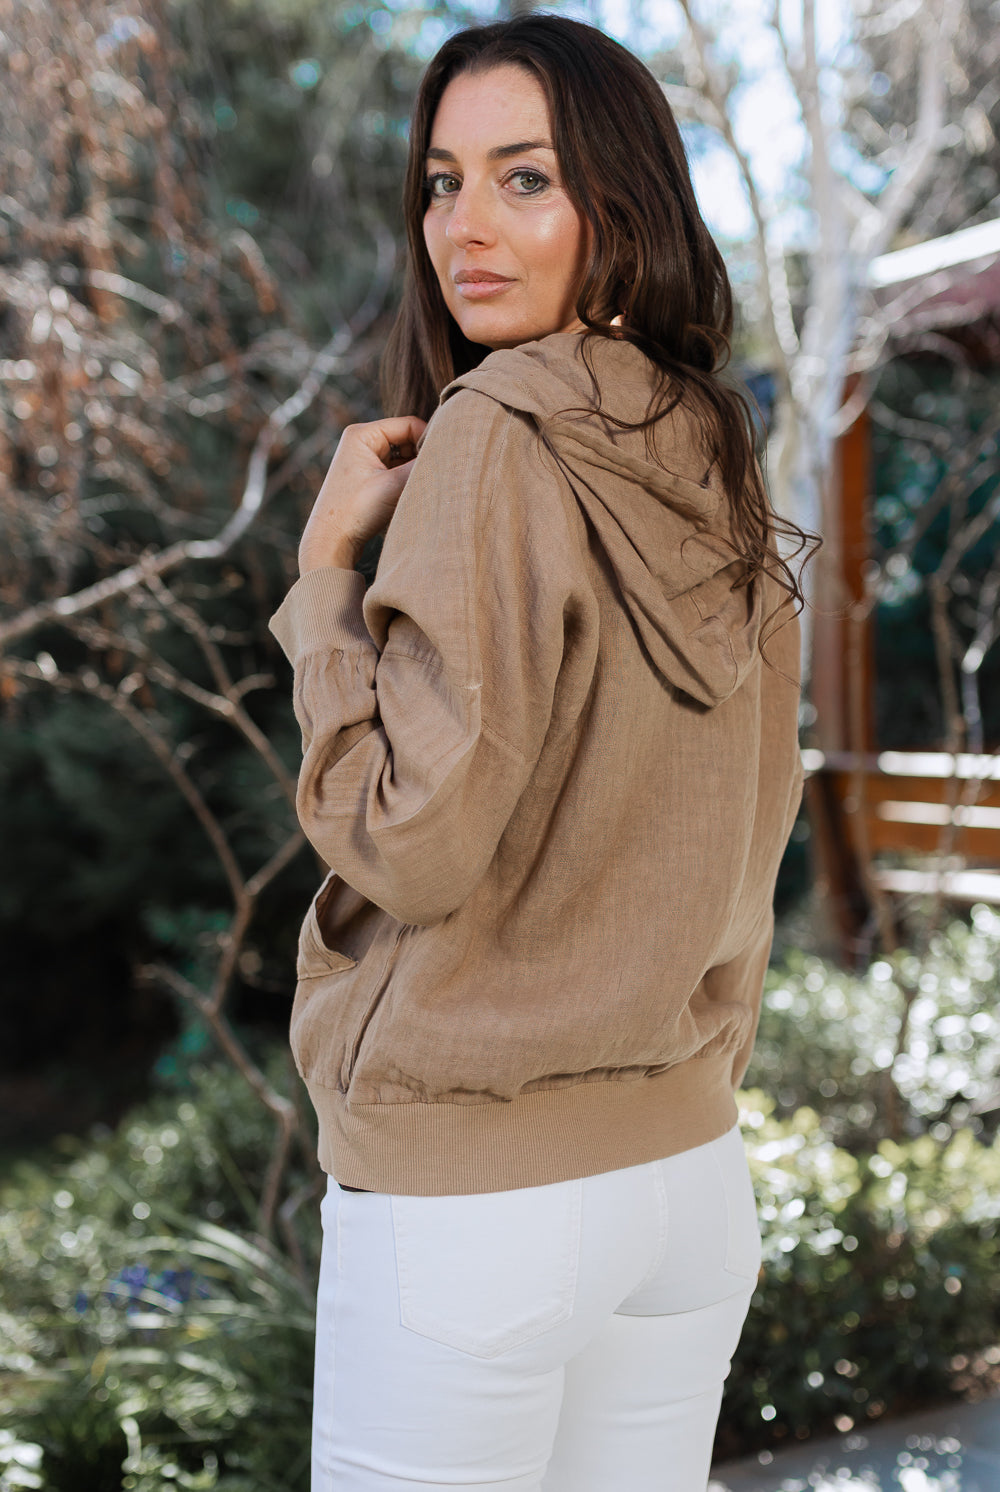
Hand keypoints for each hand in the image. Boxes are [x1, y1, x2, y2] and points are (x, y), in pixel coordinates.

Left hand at [298, 415, 427, 574]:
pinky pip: (395, 472)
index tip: (442, 462)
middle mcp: (361, 442)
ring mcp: (364, 460)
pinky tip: (408, 496)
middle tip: (431, 477)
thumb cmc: (356, 511)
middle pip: (407, 440)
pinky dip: (405, 481)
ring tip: (418, 488)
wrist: (330, 542)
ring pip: (403, 458)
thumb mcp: (394, 484)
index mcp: (362, 433)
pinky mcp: (367, 478)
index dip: (429, 441)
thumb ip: (422, 466)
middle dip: (420, 458)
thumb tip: (450, 454)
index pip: (409, 425)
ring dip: (413, 472)